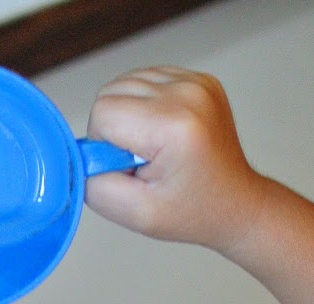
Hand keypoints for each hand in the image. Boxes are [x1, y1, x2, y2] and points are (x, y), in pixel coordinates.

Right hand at [84, 67, 260, 251]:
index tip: (129, 167)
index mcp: (174, 126)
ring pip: (127, 82)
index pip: (104, 112)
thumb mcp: (137, 215)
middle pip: (112, 91)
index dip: (104, 144)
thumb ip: (96, 185)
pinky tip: (165, 133)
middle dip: (117, 129)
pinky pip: (149, 80)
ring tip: (156, 148)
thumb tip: (78, 155)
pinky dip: (147, 105)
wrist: (235, 204)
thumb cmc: (192, 212)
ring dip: (131, 115)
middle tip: (144, 161)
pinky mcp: (198, 78)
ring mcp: (195, 82)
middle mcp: (187, 94)